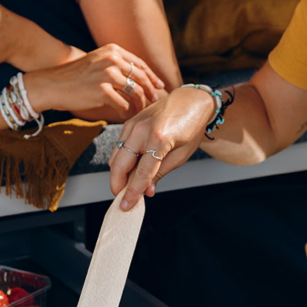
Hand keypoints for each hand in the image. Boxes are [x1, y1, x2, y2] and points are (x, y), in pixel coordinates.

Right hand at [41, 44, 163, 115]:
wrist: (53, 84)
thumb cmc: (75, 76)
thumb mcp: (97, 61)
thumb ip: (116, 64)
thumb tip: (137, 76)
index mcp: (113, 50)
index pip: (139, 64)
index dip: (151, 76)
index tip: (159, 86)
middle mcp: (112, 60)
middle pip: (141, 77)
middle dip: (151, 91)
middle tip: (155, 101)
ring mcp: (107, 75)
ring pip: (135, 92)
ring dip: (140, 104)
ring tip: (140, 111)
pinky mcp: (102, 91)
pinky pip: (123, 104)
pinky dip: (127, 111)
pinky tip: (126, 115)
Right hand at [109, 88, 214, 208]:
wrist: (191, 100)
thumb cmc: (190, 126)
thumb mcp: (181, 155)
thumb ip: (160, 173)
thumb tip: (146, 191)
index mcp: (159, 139)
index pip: (140, 173)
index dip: (132, 192)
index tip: (126, 206)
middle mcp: (141, 130)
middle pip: (119, 165)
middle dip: (117, 185)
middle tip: (123, 198)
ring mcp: (133, 124)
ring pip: (115, 156)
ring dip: (119, 174)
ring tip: (130, 185)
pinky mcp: (129, 122)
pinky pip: (119, 147)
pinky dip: (122, 161)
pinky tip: (132, 169)